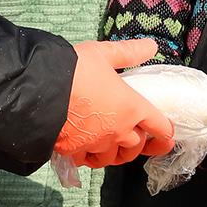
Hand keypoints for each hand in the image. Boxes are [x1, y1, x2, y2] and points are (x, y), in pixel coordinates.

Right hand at [55, 39, 175, 167]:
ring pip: (114, 158)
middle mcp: (118, 130)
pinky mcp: (74, 151)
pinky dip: (91, 158)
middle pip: (137, 147)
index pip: (160, 126)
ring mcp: (96, 144)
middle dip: (140, 145)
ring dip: (116, 154)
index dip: (166, 132)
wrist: (37, 90)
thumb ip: (128, 52)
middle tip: (139, 140)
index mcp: (132, 108)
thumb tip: (151, 45)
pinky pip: (88, 161)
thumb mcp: (104, 54)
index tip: (168, 135)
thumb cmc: (75, 69)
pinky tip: (88, 150)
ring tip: (114, 148)